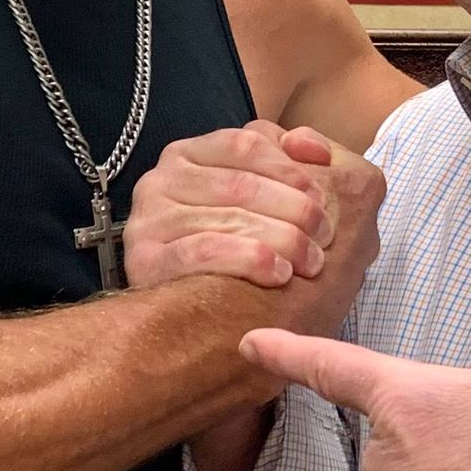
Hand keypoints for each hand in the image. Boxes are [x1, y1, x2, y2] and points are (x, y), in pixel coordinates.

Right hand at [126, 120, 340, 289]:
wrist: (193, 325)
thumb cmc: (240, 250)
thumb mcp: (264, 197)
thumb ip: (289, 161)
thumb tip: (312, 149)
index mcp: (189, 154)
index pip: (245, 145)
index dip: (290, 171)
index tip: (324, 199)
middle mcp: (160, 180)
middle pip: (239, 184)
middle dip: (293, 210)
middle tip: (326, 236)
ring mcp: (148, 220)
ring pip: (225, 218)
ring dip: (281, 239)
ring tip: (312, 262)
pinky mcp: (144, 261)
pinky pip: (201, 252)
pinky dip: (247, 260)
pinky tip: (279, 274)